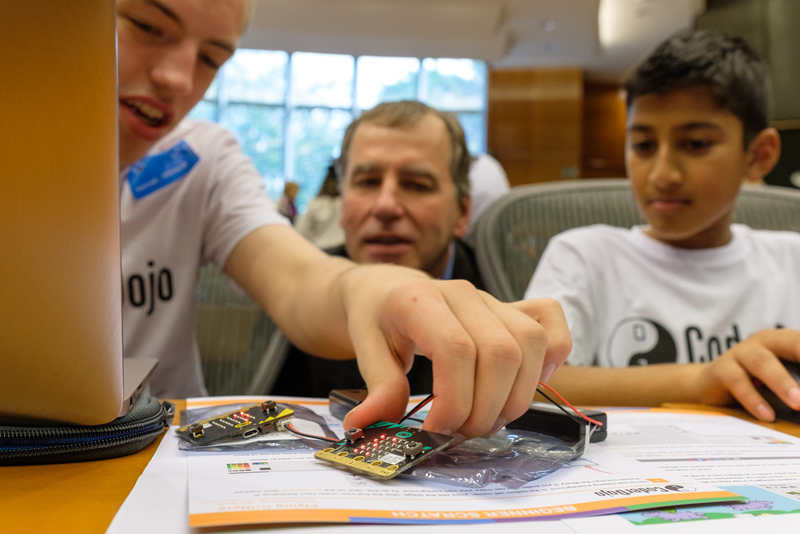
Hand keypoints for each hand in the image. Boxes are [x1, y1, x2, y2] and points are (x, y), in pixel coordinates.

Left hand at [341, 269, 570, 441]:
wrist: (388, 289)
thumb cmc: (377, 319)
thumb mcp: (366, 350)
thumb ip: (378, 388)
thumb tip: (366, 425)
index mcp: (420, 300)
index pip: (456, 350)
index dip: (454, 400)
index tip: (438, 430)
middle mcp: (463, 294)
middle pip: (500, 353)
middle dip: (486, 408)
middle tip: (462, 433)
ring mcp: (491, 299)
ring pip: (530, 344)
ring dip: (516, 396)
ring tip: (486, 419)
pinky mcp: (510, 307)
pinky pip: (549, 323)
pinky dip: (550, 358)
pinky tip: (522, 384)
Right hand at [692, 328, 799, 420]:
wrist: (709, 386)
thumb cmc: (756, 383)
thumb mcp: (783, 380)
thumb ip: (798, 385)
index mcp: (783, 340)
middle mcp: (763, 342)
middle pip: (789, 344)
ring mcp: (740, 353)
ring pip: (763, 362)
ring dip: (782, 382)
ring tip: (797, 403)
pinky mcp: (721, 369)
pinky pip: (738, 382)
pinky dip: (754, 400)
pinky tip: (766, 415)